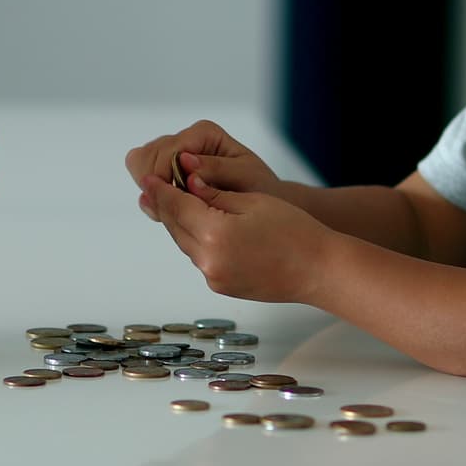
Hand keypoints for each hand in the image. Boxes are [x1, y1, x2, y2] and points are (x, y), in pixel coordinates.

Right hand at [125, 120, 278, 220]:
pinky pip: (145, 178)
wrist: (263, 199)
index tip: (175, 202)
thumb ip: (216, 170)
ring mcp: (173, 153)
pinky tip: (170, 207)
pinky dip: (153, 194)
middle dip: (155, 183)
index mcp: (204, 134)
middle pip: (146, 155)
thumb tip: (185, 161)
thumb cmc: (258, 186)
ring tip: (173, 208)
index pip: (167, 151)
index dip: (165, 178)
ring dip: (152, 189)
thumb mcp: (246, 176)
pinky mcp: (168, 169)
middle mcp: (185, 139)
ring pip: (139, 164)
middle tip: (173, 207)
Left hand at [138, 172, 334, 303]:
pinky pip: (201, 258)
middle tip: (153, 188)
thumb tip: (187, 184)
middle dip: (166, 207)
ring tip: (175, 204)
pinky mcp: (222, 286)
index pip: (177, 207)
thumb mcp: (252, 201)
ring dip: (181, 224)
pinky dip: (196, 241)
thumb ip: (214, 194)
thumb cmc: (293, 231)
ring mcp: (214, 277)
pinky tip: (199, 227)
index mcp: (214, 234)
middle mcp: (209, 260)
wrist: (319, 270)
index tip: (146, 179)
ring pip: (186, 244)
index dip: (160, 190)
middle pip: (176, 227)